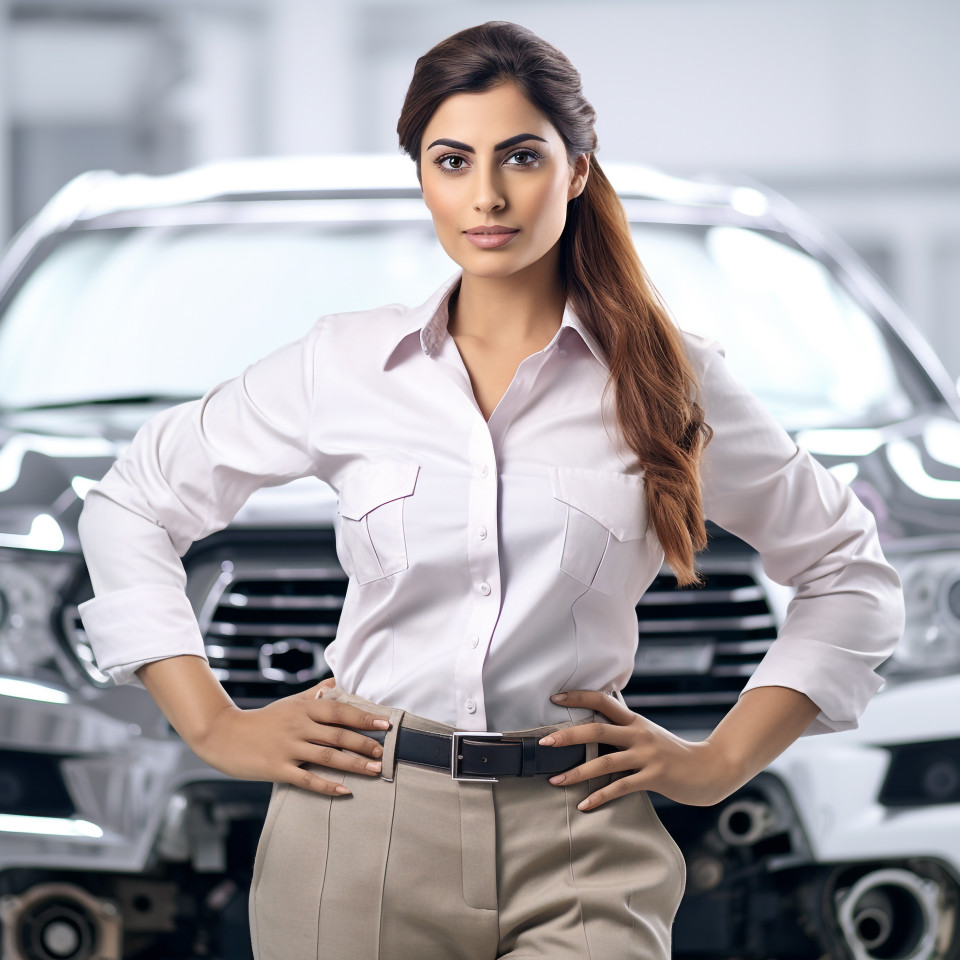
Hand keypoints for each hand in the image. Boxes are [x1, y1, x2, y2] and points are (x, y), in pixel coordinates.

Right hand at [193, 676, 390, 795]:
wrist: (224, 735)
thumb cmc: (264, 719)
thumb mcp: (291, 701)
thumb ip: (316, 691)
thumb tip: (339, 679)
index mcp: (304, 709)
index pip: (340, 711)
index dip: (364, 717)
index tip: (385, 723)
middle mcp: (298, 726)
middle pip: (338, 735)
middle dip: (365, 744)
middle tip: (385, 752)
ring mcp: (288, 748)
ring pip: (327, 757)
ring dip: (354, 764)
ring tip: (375, 770)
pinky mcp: (277, 769)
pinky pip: (306, 779)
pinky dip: (326, 786)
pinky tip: (344, 791)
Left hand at [540, 690, 738, 809]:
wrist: (709, 769)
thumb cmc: (674, 753)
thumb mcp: (649, 735)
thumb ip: (625, 730)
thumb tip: (596, 725)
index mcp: (635, 721)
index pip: (604, 700)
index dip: (579, 696)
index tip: (555, 697)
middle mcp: (639, 734)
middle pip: (597, 728)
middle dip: (568, 736)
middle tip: (545, 742)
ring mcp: (647, 755)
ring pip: (605, 760)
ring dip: (577, 772)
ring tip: (555, 779)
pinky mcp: (654, 777)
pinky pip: (621, 787)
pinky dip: (600, 796)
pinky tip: (584, 804)